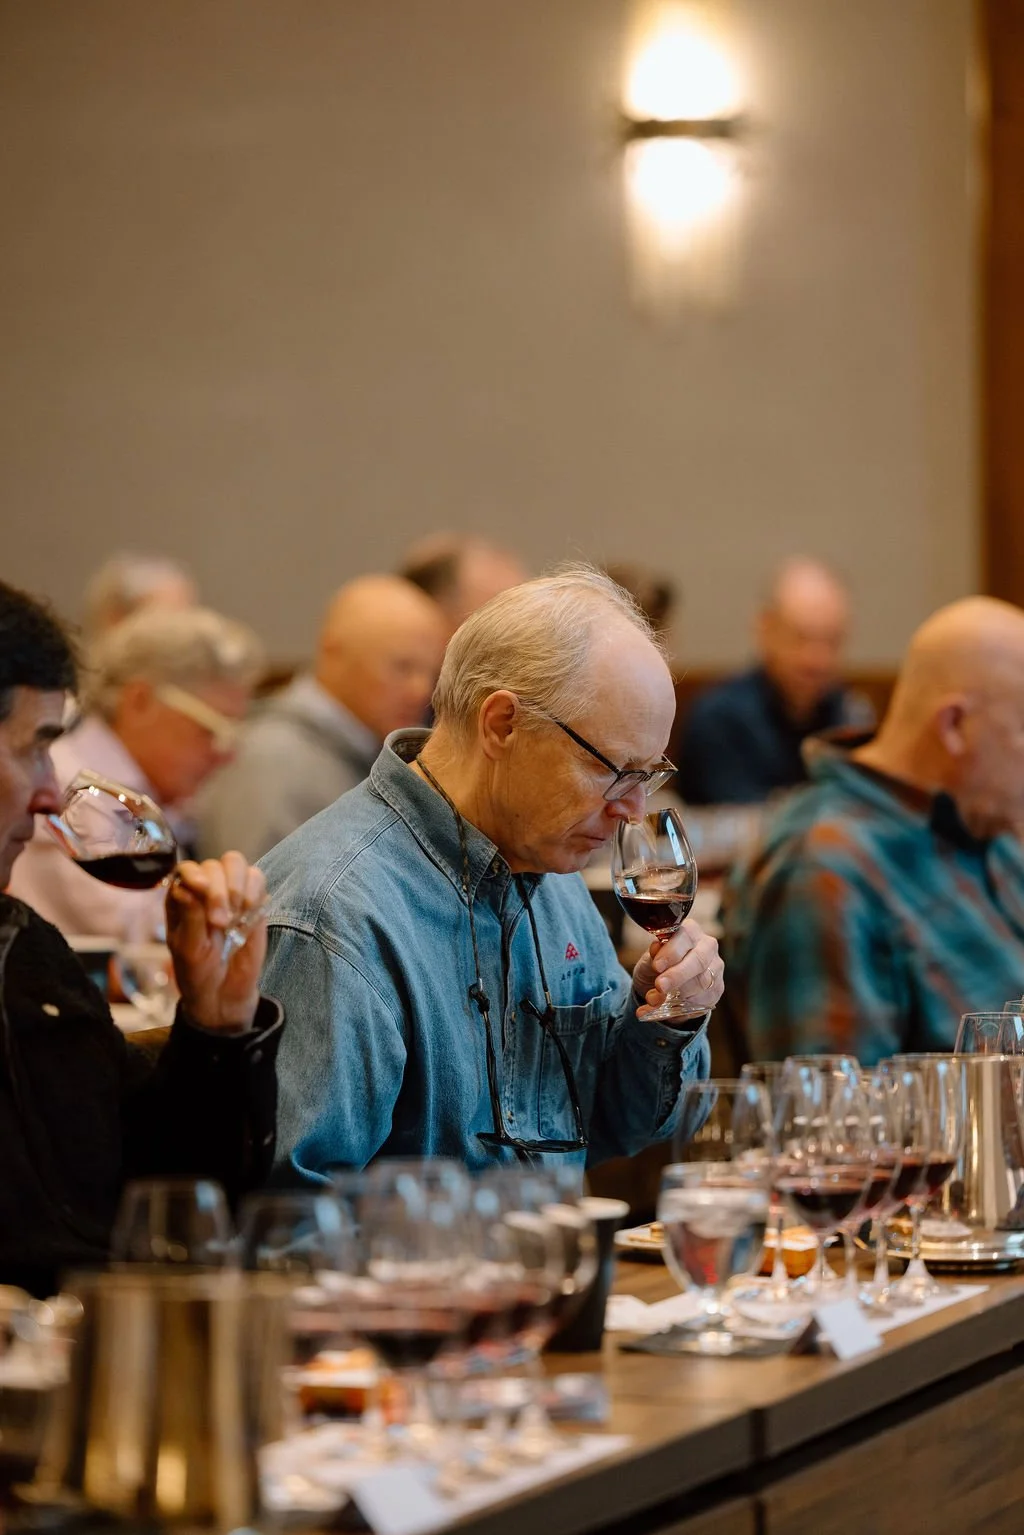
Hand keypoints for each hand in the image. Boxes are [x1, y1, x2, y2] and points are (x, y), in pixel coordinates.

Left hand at [165, 854, 266, 1033]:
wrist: (224, 993)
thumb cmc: (198, 971)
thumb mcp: (188, 949)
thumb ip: (189, 917)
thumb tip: (186, 887)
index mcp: (182, 898)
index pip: (186, 869)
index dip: (195, 874)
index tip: (202, 890)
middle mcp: (205, 889)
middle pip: (214, 865)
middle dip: (219, 891)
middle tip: (221, 922)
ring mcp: (231, 893)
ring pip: (237, 864)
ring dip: (238, 886)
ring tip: (237, 915)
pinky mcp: (254, 901)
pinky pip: (258, 879)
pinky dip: (255, 892)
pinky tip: (248, 915)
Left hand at [632, 917, 723, 1024]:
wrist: (663, 987)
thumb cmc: (657, 967)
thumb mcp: (648, 961)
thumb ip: (652, 957)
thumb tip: (656, 949)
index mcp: (689, 931)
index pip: (685, 937)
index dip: (671, 952)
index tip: (656, 966)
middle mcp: (707, 946)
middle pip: (698, 960)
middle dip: (677, 975)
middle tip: (660, 987)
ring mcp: (716, 967)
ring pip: (703, 981)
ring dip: (678, 994)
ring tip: (655, 1000)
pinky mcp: (718, 987)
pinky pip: (705, 998)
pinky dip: (685, 1005)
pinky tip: (670, 1006)